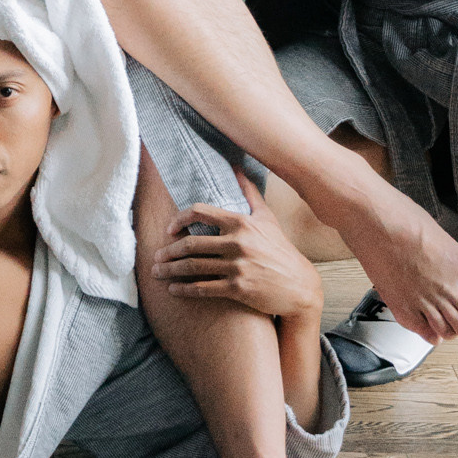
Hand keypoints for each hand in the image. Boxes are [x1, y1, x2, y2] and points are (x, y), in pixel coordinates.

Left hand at [151, 171, 322, 322]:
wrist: (300, 286)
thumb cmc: (281, 250)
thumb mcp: (267, 218)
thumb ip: (249, 193)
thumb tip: (236, 167)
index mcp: (241, 222)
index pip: (200, 212)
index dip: (179, 219)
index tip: (168, 229)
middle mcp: (237, 243)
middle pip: (191, 244)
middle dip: (169, 251)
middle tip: (156, 257)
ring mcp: (237, 266)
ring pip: (194, 267)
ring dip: (171, 270)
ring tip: (158, 272)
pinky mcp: (238, 288)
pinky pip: (204, 288)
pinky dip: (185, 289)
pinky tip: (174, 290)